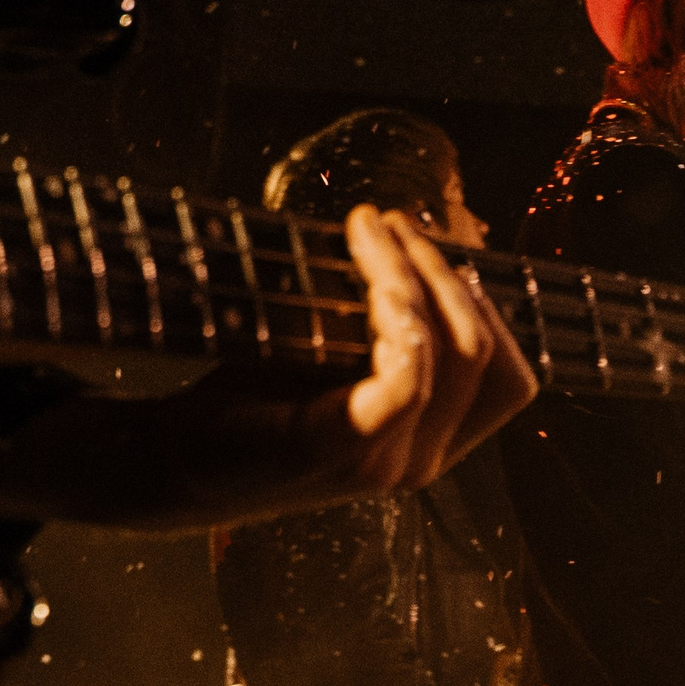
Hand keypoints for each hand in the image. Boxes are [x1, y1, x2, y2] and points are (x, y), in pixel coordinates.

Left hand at [0, 206, 534, 529]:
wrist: (173, 461)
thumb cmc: (247, 400)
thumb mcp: (328, 351)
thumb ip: (380, 319)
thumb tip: (412, 235)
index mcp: (429, 441)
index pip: (512, 379)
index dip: (480, 302)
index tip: (419, 245)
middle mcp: (423, 460)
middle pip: (486, 354)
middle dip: (444, 271)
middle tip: (384, 223)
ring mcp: (391, 462)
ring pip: (456, 354)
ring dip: (416, 275)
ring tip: (367, 232)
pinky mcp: (349, 451)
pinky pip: (410, 375)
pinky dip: (399, 313)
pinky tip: (366, 281)